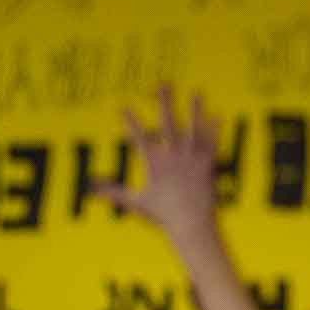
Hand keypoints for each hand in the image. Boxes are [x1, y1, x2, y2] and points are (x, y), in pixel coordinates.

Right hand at [100, 84, 219, 241]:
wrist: (191, 225)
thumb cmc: (163, 216)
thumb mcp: (136, 204)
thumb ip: (114, 193)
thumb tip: (92, 192)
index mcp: (155, 164)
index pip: (139, 138)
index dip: (130, 121)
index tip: (121, 105)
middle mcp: (174, 157)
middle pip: (168, 124)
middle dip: (164, 102)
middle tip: (163, 84)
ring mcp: (192, 160)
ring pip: (193, 129)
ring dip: (195, 109)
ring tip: (196, 92)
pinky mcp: (208, 165)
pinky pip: (211, 144)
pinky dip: (214, 130)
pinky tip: (217, 116)